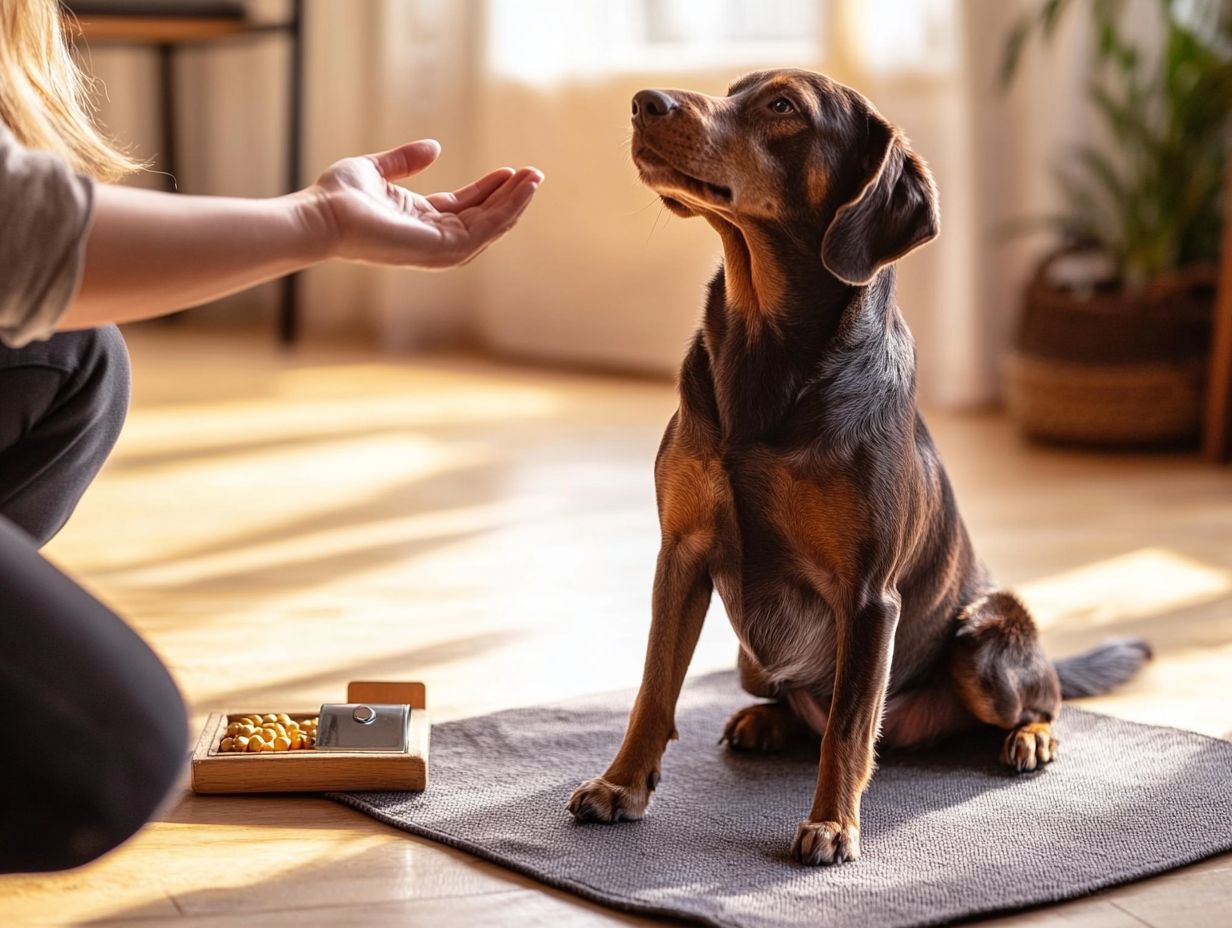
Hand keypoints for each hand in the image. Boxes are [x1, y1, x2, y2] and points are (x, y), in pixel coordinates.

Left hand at [305, 140, 542, 269]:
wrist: (323, 217)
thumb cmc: (338, 198)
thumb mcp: (375, 169)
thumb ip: (404, 160)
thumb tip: (435, 147)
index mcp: (418, 220)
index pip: (464, 207)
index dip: (488, 189)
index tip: (510, 171)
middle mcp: (432, 238)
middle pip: (482, 218)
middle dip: (510, 197)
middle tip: (534, 174)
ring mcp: (439, 247)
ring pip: (489, 226)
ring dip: (514, 203)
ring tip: (534, 179)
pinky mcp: (442, 248)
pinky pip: (485, 229)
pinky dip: (506, 210)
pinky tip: (519, 189)